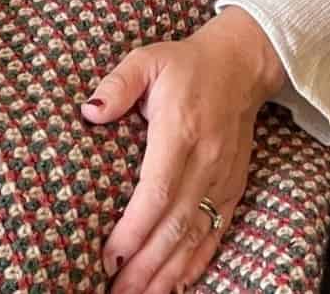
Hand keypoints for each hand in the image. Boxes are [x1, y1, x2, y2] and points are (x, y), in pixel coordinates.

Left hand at [82, 8, 286, 292]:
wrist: (240, 65)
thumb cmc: (184, 64)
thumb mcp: (146, 59)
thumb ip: (118, 84)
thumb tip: (90, 111)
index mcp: (181, 131)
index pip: (158, 190)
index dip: (135, 228)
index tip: (110, 255)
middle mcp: (207, 161)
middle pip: (176, 225)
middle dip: (146, 265)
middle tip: (116, 291)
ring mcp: (223, 179)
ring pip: (197, 237)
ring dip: (168, 272)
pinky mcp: (234, 188)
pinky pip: (217, 233)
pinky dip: (197, 262)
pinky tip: (178, 284)